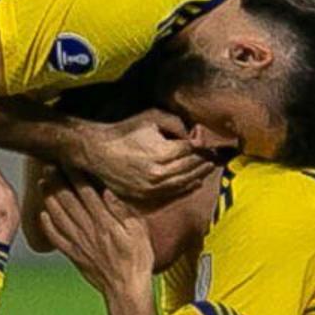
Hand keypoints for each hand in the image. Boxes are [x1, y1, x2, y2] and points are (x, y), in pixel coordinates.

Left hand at [31, 171, 156, 304]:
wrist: (126, 289)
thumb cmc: (138, 259)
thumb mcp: (138, 231)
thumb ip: (122, 210)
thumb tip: (108, 191)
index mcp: (104, 221)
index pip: (86, 192)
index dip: (75, 174)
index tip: (67, 159)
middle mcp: (88, 229)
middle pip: (68, 200)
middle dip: (57, 180)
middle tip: (48, 164)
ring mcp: (79, 243)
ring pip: (59, 216)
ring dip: (49, 198)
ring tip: (42, 183)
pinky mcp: (74, 255)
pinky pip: (56, 239)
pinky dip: (47, 226)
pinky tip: (42, 215)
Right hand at [72, 109, 213, 202]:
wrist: (97, 151)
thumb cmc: (124, 132)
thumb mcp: (151, 118)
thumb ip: (177, 124)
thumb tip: (196, 134)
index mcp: (162, 154)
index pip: (193, 151)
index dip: (204, 147)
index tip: (212, 145)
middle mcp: (159, 174)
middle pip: (191, 168)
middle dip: (205, 161)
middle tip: (216, 156)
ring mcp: (152, 188)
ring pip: (185, 183)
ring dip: (199, 175)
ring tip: (209, 167)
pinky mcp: (145, 196)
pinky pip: (172, 194)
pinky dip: (186, 188)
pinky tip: (195, 182)